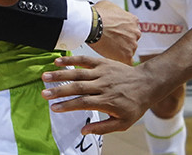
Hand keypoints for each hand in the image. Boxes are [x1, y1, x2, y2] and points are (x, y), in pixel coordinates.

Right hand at [40, 54, 156, 134]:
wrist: (147, 83)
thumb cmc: (134, 105)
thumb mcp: (123, 123)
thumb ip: (103, 128)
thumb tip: (83, 131)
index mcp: (107, 101)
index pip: (83, 103)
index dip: (67, 105)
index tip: (54, 107)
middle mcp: (103, 86)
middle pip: (77, 87)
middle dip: (59, 91)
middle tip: (44, 94)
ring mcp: (102, 73)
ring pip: (78, 73)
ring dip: (60, 75)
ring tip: (45, 77)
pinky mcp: (102, 63)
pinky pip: (84, 60)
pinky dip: (71, 60)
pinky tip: (57, 61)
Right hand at [87, 0, 139, 63]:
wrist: (91, 25)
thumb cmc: (97, 15)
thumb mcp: (107, 5)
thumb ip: (114, 10)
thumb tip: (109, 12)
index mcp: (132, 20)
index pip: (131, 27)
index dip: (122, 30)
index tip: (115, 32)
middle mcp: (136, 32)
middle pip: (131, 39)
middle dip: (123, 40)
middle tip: (110, 40)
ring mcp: (132, 45)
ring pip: (129, 50)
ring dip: (120, 50)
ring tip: (108, 48)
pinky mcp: (126, 56)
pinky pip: (127, 61)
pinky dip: (120, 60)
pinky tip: (113, 58)